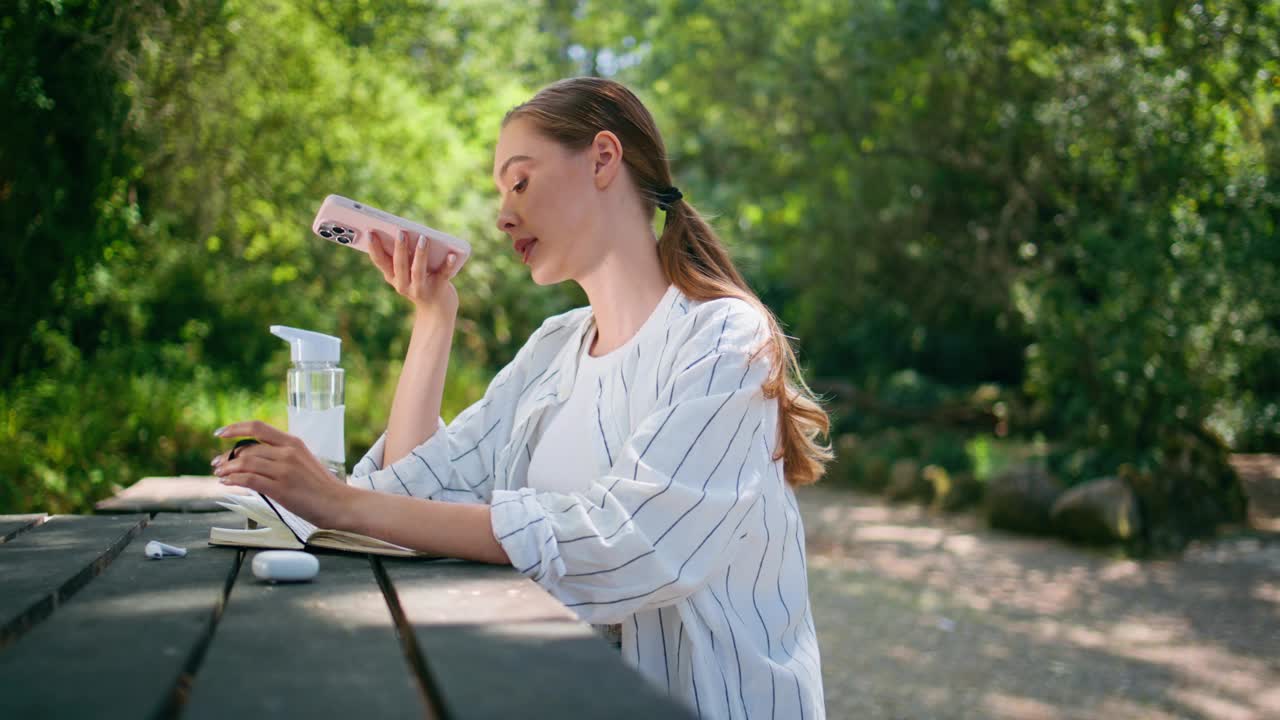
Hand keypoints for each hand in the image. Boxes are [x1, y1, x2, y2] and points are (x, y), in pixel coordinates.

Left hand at [210, 420, 352, 529]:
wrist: (339, 504)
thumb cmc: (322, 487)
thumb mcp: (303, 462)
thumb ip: (283, 457)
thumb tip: (256, 459)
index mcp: (294, 443)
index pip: (258, 427)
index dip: (235, 428)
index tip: (220, 433)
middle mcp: (288, 453)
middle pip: (248, 448)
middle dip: (227, 456)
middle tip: (217, 464)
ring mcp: (285, 471)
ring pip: (246, 463)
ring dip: (227, 469)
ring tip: (219, 475)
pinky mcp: (281, 489)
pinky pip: (250, 480)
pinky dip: (234, 480)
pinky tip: (227, 483)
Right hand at [367, 228, 458, 317]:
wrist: (437, 310)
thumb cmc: (421, 282)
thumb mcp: (407, 273)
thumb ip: (405, 257)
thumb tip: (407, 233)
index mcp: (392, 277)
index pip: (380, 261)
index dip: (374, 247)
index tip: (370, 232)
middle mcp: (403, 285)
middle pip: (399, 265)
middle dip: (399, 248)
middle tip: (400, 231)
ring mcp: (420, 289)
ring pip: (418, 271)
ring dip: (420, 254)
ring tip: (423, 238)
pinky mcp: (439, 290)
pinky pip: (443, 275)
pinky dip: (448, 265)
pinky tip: (451, 255)